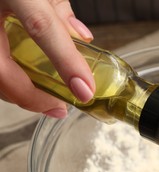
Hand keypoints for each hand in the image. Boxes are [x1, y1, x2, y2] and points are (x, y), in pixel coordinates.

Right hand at [0, 0, 94, 117]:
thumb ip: (56, 5)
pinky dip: (4, 79)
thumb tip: (79, 34)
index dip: (65, 61)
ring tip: (43, 100)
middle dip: (31, 97)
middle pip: (1, 69)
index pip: (40, 26)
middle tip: (57, 108)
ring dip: (16, 92)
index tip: (85, 90)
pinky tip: (20, 81)